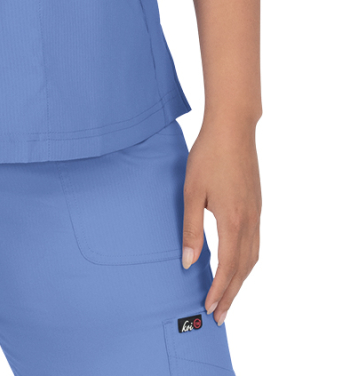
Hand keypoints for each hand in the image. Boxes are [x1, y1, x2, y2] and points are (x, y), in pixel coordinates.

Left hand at [180, 119, 261, 325]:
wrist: (233, 128)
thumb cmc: (208, 156)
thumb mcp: (192, 192)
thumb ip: (191, 228)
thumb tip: (188, 261)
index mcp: (232, 221)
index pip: (228, 267)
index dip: (218, 290)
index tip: (208, 308)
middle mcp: (249, 222)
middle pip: (243, 269)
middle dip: (231, 295)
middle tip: (219, 316)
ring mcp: (256, 214)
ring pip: (252, 258)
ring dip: (241, 281)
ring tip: (228, 297)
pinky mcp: (256, 206)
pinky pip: (255, 244)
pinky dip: (247, 263)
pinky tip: (238, 265)